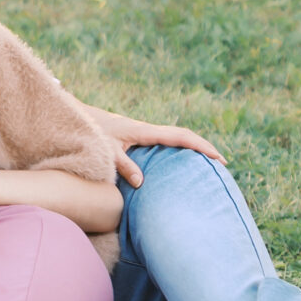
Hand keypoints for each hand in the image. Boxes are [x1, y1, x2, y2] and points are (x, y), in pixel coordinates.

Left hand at [88, 113, 225, 188]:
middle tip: (221, 165)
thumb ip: (123, 165)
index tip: (219, 157)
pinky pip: (163, 145)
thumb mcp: (107, 150)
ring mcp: (143, 134)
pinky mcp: (137, 139)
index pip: (181, 136)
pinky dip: (176, 153)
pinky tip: (177, 166)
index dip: (201, 146)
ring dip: (191, 150)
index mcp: (145, 131)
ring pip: (175, 140)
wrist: (79, 117)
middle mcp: (148, 130)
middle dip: (203, 148)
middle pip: (183, 137)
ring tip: (206, 167)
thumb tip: (142, 183)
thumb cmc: (92, 131)